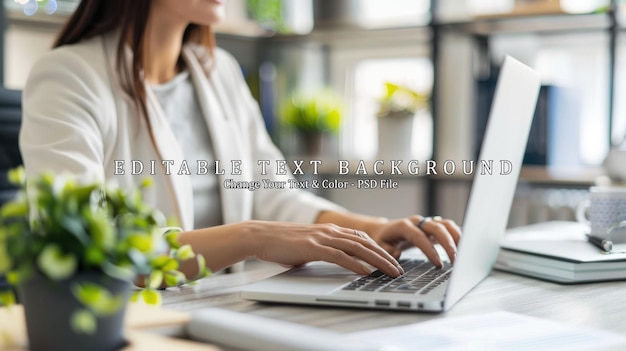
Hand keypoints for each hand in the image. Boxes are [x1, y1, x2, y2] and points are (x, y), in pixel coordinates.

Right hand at [244, 221, 403, 276]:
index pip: (362, 238)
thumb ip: (324, 250)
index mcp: (330, 230)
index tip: (392, 260)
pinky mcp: (313, 247)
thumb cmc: (282, 243)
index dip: (379, 249)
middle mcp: (330, 231)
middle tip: (399, 269)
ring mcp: (322, 238)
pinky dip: (355, 264)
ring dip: (377, 261)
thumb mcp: (309, 245)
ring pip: (357, 248)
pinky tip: (365, 272)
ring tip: (390, 272)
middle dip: (385, 256)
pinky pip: (339, 256)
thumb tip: (337, 261)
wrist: (260, 236)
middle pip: (365, 242)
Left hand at [368, 216, 461, 266]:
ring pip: (446, 225)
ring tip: (465, 254)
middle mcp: (417, 222)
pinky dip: (458, 236)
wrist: (384, 230)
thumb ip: (387, 251)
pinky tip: (465, 247)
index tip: (438, 264)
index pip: (420, 237)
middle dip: (448, 244)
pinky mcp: (434, 226)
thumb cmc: (383, 240)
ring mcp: (427, 222)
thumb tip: (397, 254)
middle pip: (437, 228)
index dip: (430, 250)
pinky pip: (449, 228)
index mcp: (404, 226)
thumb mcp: (379, 247)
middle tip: (456, 261)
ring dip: (457, 238)